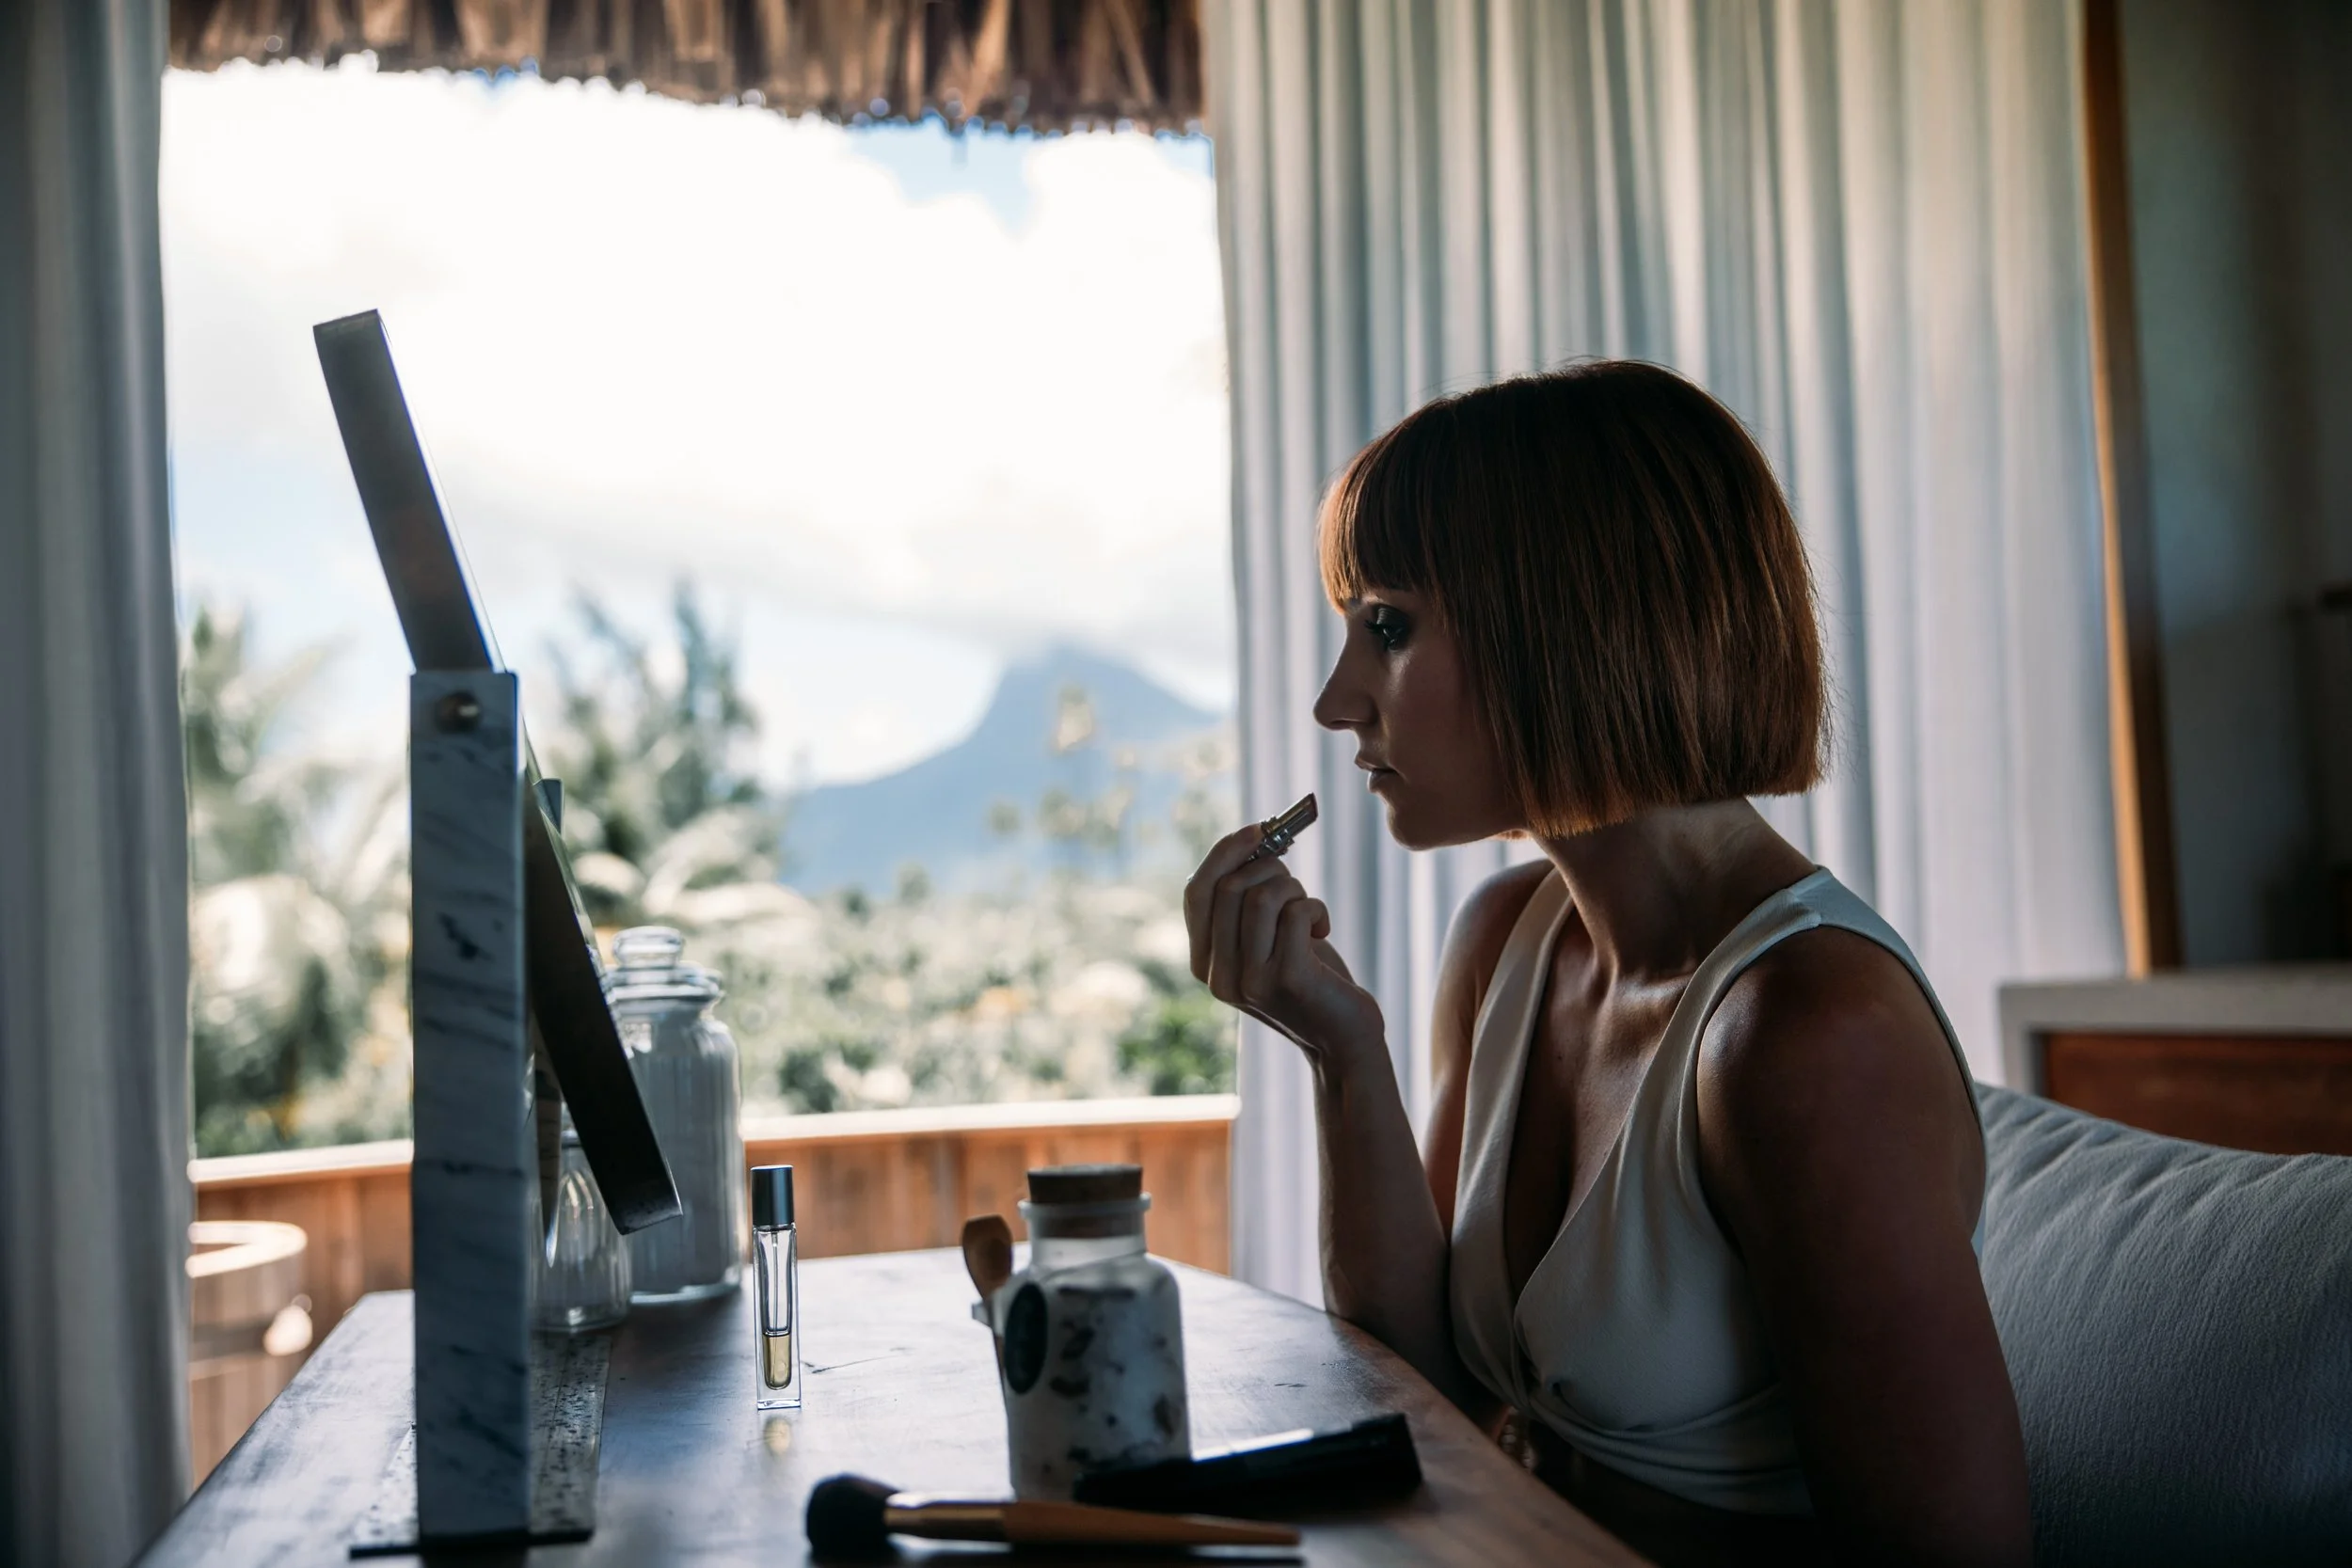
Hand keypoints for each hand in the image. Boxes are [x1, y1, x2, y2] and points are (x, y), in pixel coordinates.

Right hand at [1183, 823, 1383, 1065]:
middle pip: (1229, 887)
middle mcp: (1219, 976)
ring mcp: (1250, 981)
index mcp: (1205, 964)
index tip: (1258, 829)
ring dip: (1294, 890)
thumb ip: (1248, 902)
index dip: (1224, 853)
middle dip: (1269, 867)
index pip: (1195, 892)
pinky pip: (1296, 912)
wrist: (1345, 1039)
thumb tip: (1254, 838)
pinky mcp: (1287, 980)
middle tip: (1295, 883)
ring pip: (1261, 896)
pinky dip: (1316, 908)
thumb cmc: (1311, 979)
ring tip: (1308, 911)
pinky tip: (1324, 930)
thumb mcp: (1268, 940)